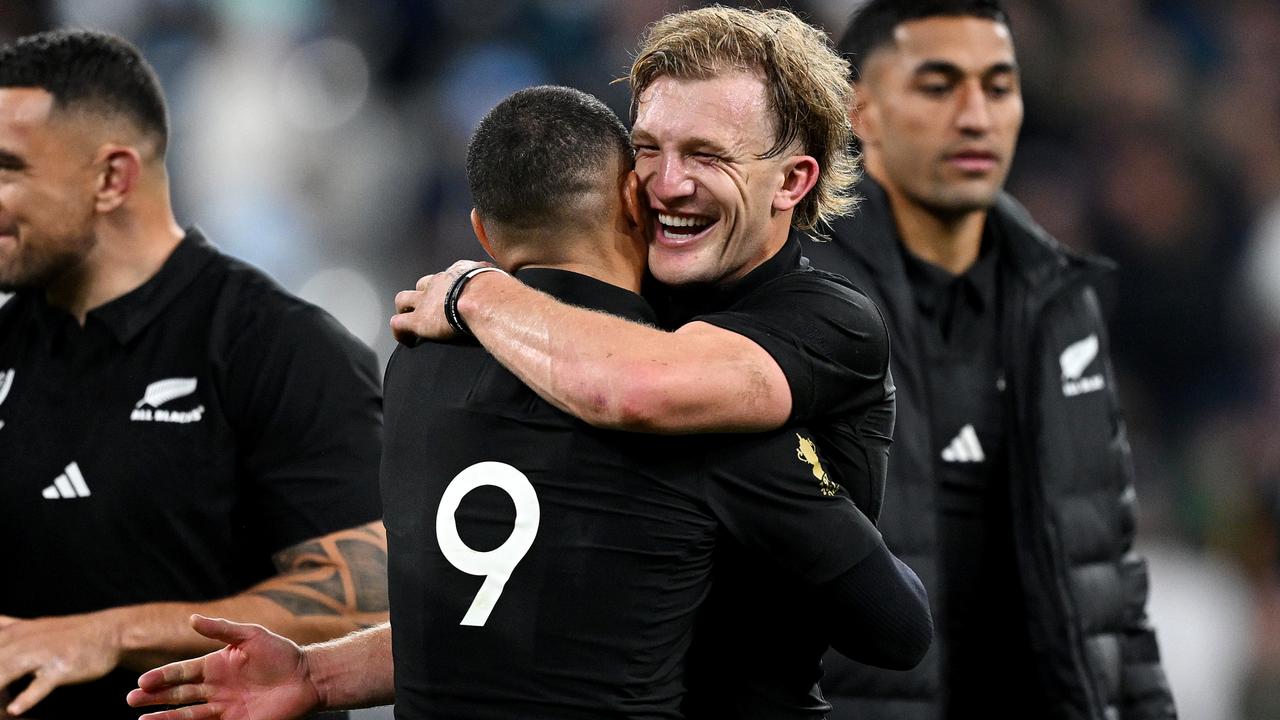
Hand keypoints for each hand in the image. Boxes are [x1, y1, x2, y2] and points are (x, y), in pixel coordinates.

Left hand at [0, 612, 123, 715]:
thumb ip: (7, 625)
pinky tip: (17, 709)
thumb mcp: (33, 626)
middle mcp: (24, 641)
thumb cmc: (69, 633)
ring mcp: (43, 654)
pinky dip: (27, 697)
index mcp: (14, 632)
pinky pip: (40, 684)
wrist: (110, 632)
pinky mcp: (61, 667)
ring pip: (6, 673)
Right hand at [127, 615, 320, 719]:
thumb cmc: (281, 654)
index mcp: (216, 665)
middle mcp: (215, 688)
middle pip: (178, 694)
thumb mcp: (251, 635)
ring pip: (187, 714)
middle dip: (155, 698)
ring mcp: (223, 707)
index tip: (142, 683)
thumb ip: (222, 629)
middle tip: (132, 700)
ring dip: (164, 717)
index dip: (162, 677)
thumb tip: (192, 619)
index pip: (182, 672)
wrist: (307, 677)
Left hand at [390, 260, 492, 345]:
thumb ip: (500, 285)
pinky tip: (408, 341)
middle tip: (429, 309)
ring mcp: (426, 301)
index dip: (449, 287)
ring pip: (403, 300)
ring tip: (410, 323)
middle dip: (423, 295)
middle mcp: (439, 282)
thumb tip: (512, 293)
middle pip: (423, 284)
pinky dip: (400, 332)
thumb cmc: (497, 291)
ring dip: (405, 310)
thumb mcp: (500, 280)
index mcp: (460, 272)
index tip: (454, 297)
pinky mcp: (419, 320)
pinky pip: (399, 324)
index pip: (450, 276)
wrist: (484, 298)